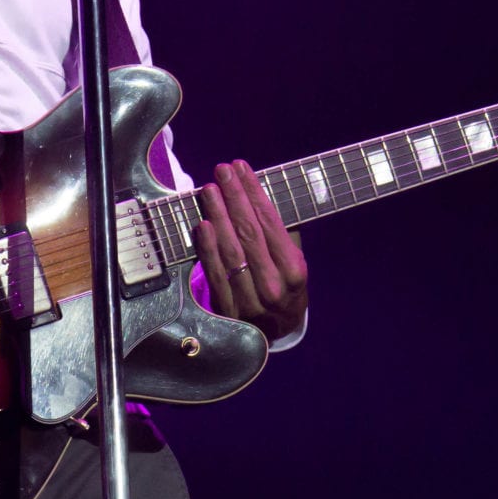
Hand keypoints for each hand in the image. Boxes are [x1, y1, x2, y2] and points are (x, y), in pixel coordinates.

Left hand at [193, 159, 307, 340]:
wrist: (277, 330)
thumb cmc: (285, 285)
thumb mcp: (294, 261)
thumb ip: (282, 231)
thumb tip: (260, 192)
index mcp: (294, 271)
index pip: (271, 223)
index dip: (254, 193)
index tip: (242, 169)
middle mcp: (274, 286)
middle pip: (250, 234)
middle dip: (234, 197)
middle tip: (222, 170)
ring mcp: (250, 300)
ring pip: (231, 251)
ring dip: (218, 216)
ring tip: (209, 190)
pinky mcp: (228, 309)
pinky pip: (215, 273)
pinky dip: (207, 248)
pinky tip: (202, 224)